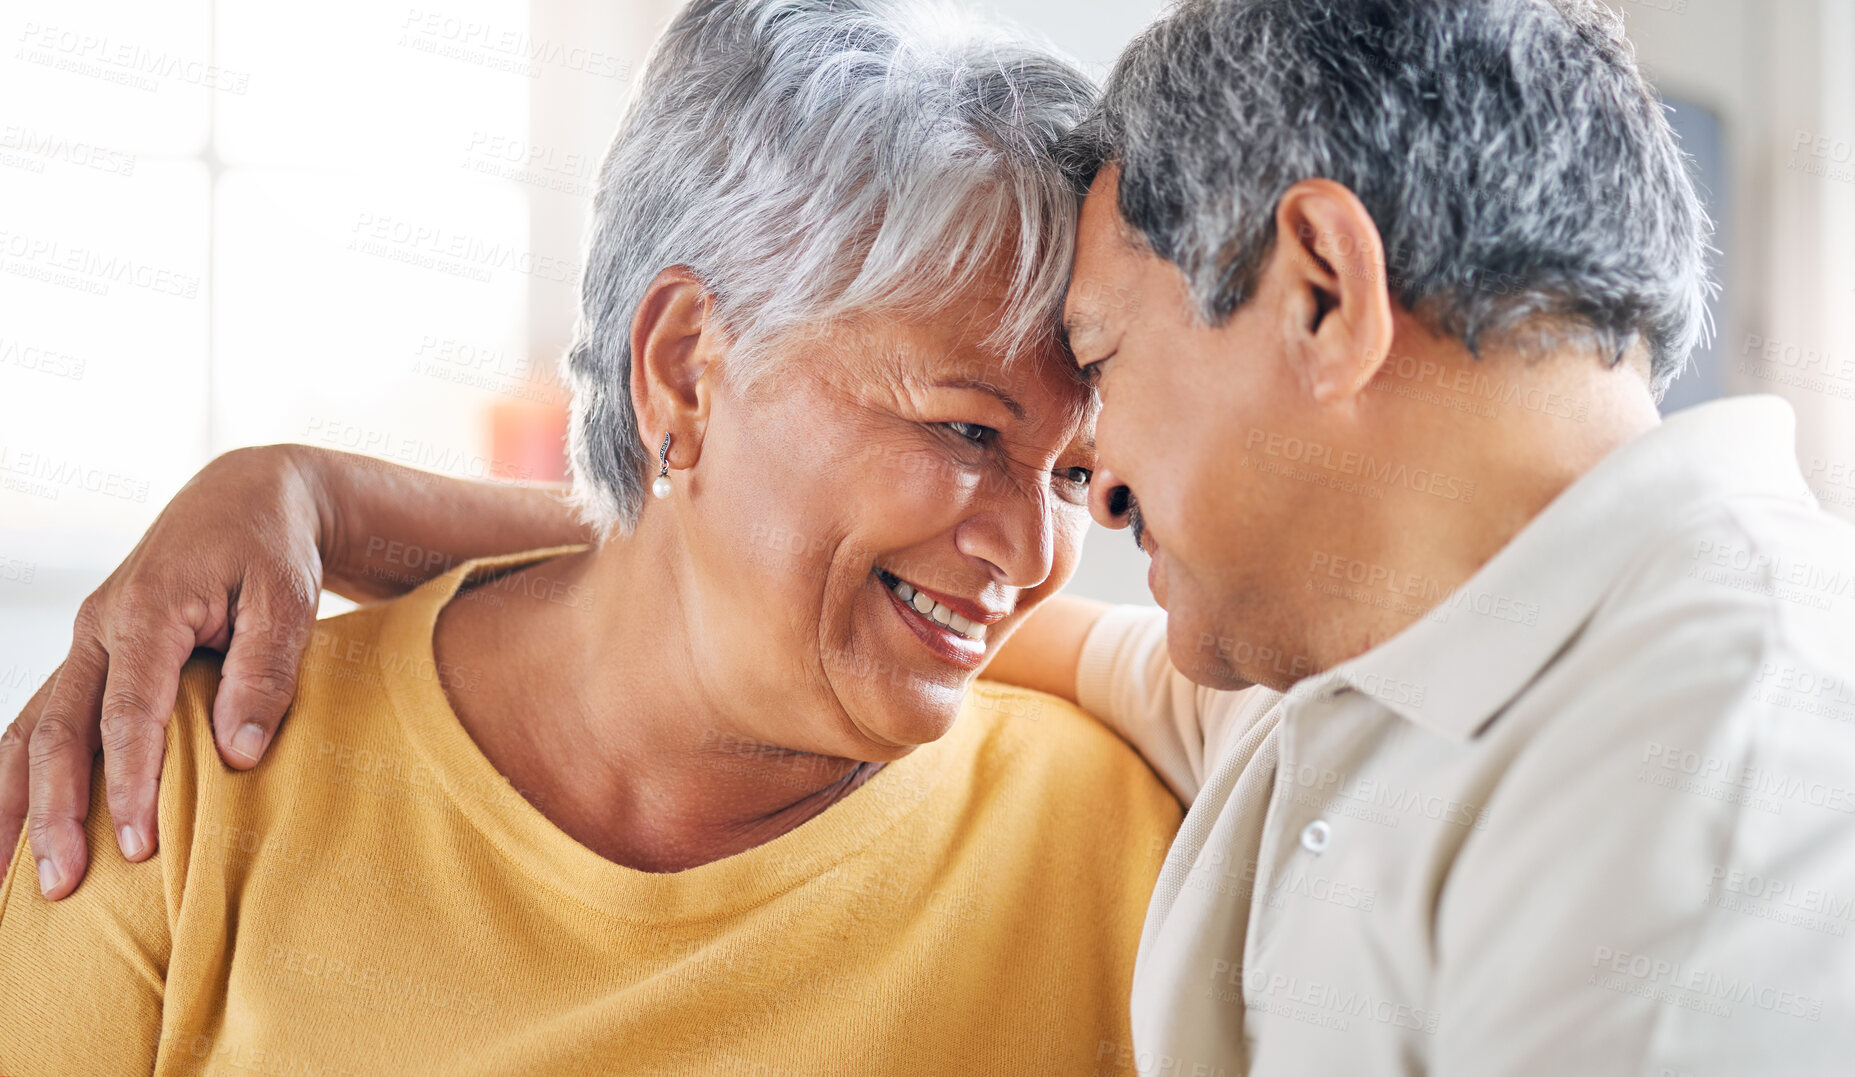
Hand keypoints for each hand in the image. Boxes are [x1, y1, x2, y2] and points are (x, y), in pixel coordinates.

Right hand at [0, 445, 329, 897]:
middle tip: (62, 885)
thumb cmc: (273, 550)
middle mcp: (100, 626)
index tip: (136, 847)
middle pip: (58, 730)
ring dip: (15, 803)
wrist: (246, 497)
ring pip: (29, 728)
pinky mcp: (88, 655)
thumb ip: (264, 672)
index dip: (128, 782)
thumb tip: (238, 753)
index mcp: (148, 610)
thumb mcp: (288, 599)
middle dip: (55, 812)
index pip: (128, 712)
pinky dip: (18, 775)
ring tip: (8, 878)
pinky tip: (12, 829)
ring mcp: (85, 641)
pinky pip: (38, 719)